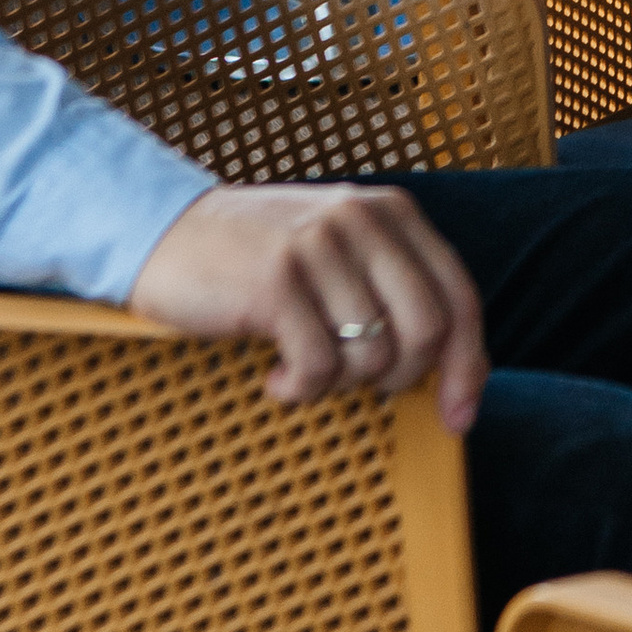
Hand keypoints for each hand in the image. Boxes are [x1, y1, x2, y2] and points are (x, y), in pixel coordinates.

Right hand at [129, 181, 487, 433]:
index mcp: (389, 213)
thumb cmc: (259, 257)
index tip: (459, 418)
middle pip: (427, 332)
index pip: (459, 297)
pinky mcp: (275, 282)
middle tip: (355, 385)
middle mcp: (361, 221)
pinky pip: (318, 367)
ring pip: (371, 357)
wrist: (164, 231)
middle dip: (402, 380)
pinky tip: (273, 376)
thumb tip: (458, 375)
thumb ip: (396, 290)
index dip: (468, 366)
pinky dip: (299, 389)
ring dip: (337, 383)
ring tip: (301, 366)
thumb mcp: (340, 252)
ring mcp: (317, 247)